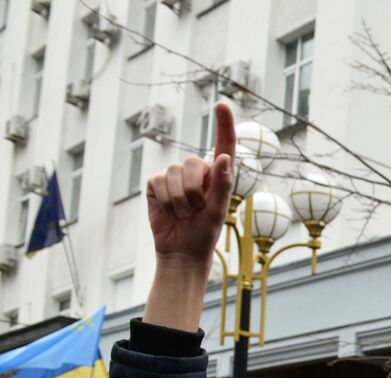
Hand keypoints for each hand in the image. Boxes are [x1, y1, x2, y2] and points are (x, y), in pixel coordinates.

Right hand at [147, 101, 234, 270]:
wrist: (180, 250)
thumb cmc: (205, 233)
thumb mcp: (219, 212)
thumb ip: (224, 185)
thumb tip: (225, 158)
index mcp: (217, 175)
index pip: (222, 145)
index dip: (223, 124)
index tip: (221, 104)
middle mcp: (196, 172)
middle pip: (192, 164)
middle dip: (194, 191)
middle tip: (196, 210)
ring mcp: (174, 176)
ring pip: (174, 174)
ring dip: (180, 199)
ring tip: (185, 213)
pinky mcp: (156, 184)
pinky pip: (158, 181)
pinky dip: (166, 200)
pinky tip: (170, 211)